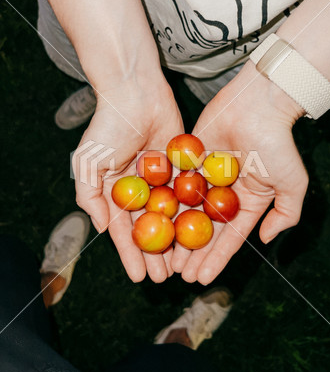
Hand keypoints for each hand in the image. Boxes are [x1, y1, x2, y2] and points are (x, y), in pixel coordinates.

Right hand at [73, 77, 183, 282]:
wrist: (136, 94)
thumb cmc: (108, 127)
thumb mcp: (88, 164)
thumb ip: (90, 197)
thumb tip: (103, 228)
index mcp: (117, 190)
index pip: (124, 229)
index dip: (130, 254)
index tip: (138, 276)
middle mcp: (139, 188)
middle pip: (149, 228)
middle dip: (155, 254)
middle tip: (164, 278)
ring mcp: (161, 178)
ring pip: (170, 217)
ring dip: (175, 241)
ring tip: (182, 264)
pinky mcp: (180, 167)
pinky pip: (186, 195)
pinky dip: (191, 215)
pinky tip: (199, 234)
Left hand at [171, 61, 308, 283]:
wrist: (257, 104)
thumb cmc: (277, 143)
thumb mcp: (292, 184)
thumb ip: (285, 214)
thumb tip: (265, 240)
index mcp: (248, 200)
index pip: (229, 236)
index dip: (216, 258)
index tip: (202, 279)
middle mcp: (225, 192)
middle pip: (205, 229)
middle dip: (193, 252)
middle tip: (178, 273)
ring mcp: (205, 177)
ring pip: (186, 211)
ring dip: (176, 234)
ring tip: (163, 255)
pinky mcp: (188, 160)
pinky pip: (175, 185)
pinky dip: (165, 204)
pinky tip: (153, 222)